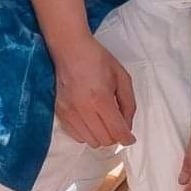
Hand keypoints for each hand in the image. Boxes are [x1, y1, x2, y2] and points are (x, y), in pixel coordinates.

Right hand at [50, 37, 137, 155]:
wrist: (70, 49)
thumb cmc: (97, 60)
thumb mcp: (122, 77)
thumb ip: (129, 104)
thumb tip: (127, 125)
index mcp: (101, 99)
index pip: (117, 131)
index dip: (127, 139)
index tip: (130, 139)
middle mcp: (84, 109)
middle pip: (105, 140)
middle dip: (115, 136)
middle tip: (117, 124)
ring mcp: (70, 112)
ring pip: (91, 141)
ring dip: (101, 136)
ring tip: (103, 121)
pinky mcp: (60, 113)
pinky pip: (77, 136)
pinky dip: (87, 134)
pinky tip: (91, 121)